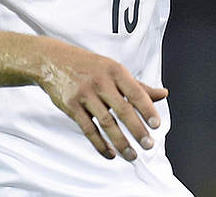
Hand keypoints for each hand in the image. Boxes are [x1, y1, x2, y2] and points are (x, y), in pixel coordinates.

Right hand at [36, 41, 166, 160]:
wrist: (52, 60)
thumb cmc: (87, 65)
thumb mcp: (113, 69)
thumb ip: (137, 85)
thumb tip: (163, 94)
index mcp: (114, 71)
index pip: (135, 92)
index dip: (147, 109)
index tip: (156, 125)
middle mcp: (100, 81)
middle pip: (122, 110)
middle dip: (137, 130)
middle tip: (148, 145)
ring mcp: (84, 94)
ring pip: (106, 123)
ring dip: (120, 142)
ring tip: (131, 155)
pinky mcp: (71, 106)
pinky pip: (88, 129)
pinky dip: (100, 144)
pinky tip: (110, 153)